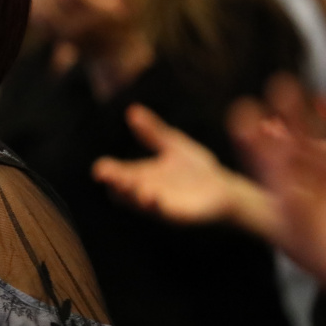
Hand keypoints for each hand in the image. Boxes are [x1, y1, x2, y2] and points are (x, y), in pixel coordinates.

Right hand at [93, 104, 277, 233]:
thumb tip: (131, 110)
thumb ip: (153, 131)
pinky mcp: (177, 215)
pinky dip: (154, 205)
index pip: (116, 175)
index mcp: (141, 176)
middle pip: (121, 192)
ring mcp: (160, 205)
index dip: (106, 172)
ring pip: (137, 204)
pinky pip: (161, 212)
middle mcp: (146, 192)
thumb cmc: (196, 169)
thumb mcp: (172, 144)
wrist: (225, 190)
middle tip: (106, 175)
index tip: (100, 167)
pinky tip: (151, 195)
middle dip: (113, 184)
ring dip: (130, 195)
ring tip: (127, 184)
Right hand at [232, 71, 325, 319]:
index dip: (296, 119)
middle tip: (249, 111)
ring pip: (284, 189)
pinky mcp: (321, 253)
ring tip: (250, 131)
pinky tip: (274, 173)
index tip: (281, 91)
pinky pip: (291, 223)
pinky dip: (279, 197)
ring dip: (264, 161)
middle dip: (269, 138)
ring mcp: (324, 227)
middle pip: (291, 165)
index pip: (314, 145)